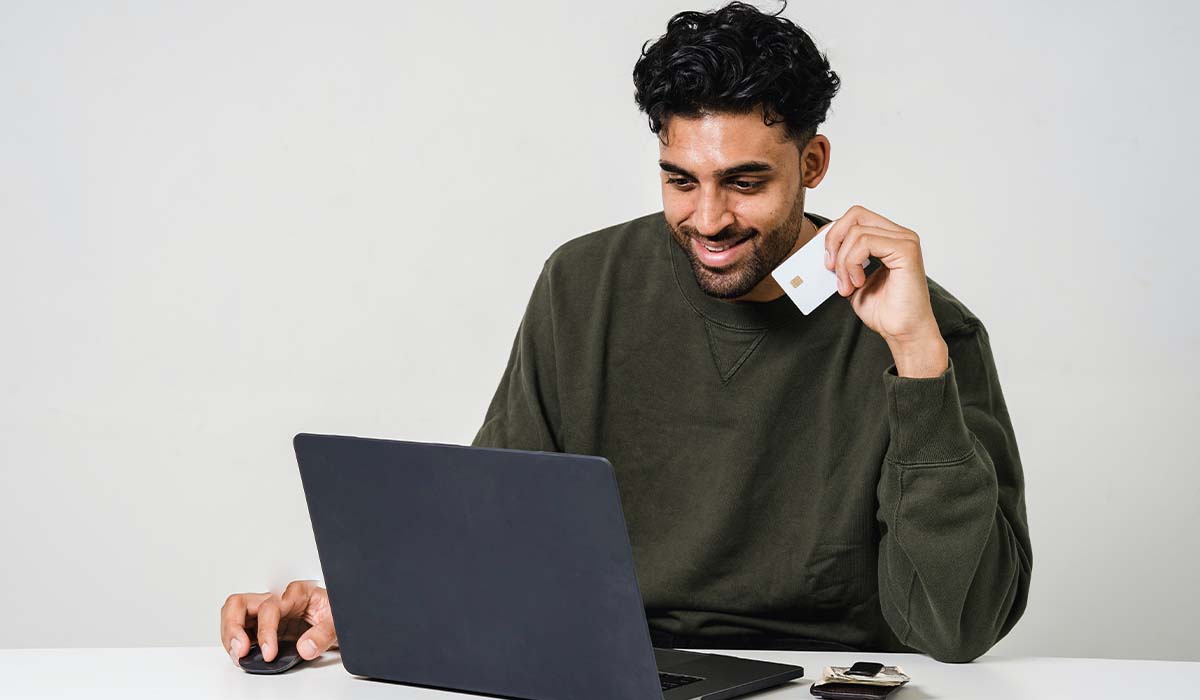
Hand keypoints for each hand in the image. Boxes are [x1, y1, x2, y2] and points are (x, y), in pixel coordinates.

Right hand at [221, 579, 337, 666]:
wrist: (341, 619)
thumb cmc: (337, 614)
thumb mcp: (337, 622)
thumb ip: (323, 634)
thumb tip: (305, 647)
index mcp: (296, 593)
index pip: (269, 607)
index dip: (265, 631)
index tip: (269, 653)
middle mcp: (277, 599)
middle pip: (240, 603)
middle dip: (233, 627)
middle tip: (240, 650)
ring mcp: (267, 612)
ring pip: (234, 614)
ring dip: (230, 635)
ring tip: (238, 655)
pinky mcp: (264, 626)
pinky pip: (240, 629)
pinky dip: (235, 642)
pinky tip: (242, 654)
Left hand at [823, 205, 947, 375]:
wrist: (902, 332)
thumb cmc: (884, 310)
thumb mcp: (852, 279)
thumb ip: (842, 260)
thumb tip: (821, 247)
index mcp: (889, 238)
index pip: (855, 217)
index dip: (834, 234)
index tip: (826, 261)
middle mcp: (900, 235)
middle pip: (855, 214)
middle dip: (834, 240)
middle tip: (830, 268)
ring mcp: (905, 240)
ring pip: (856, 232)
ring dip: (843, 262)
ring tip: (848, 285)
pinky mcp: (906, 250)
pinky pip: (865, 243)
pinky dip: (852, 264)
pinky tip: (858, 283)